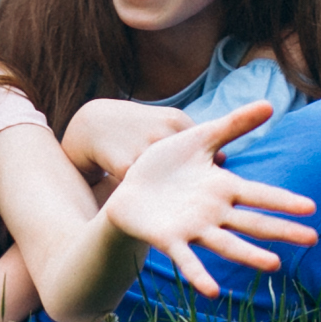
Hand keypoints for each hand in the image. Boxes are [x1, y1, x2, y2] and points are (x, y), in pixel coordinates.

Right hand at [61, 98, 192, 188]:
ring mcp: (144, 152)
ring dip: (172, 195)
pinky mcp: (127, 169)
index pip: (204, 152)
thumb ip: (195, 139)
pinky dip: (150, 198)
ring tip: (168, 201)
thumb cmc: (139, 127)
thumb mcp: (166, 123)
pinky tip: (149, 200)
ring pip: (168, 184)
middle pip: (189, 171)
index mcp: (176, 120)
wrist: (94, 124)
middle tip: (189, 196)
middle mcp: (162, 134)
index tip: (201, 179)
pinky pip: (147, 192)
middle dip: (191, 185)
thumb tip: (225, 160)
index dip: (203, 170)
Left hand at [99, 99, 317, 298]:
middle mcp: (214, 213)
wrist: (130, 185)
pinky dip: (199, 275)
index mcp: (223, 188)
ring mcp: (193, 228)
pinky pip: (186, 259)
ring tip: (273, 264)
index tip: (311, 207)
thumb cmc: (167, 164)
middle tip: (312, 239)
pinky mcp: (169, 239)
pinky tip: (211, 291)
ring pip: (227, 244)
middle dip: (281, 230)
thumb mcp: (200, 137)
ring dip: (249, 255)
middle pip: (253, 223)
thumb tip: (271, 103)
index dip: (283, 200)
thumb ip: (234, 124)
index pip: (260, 195)